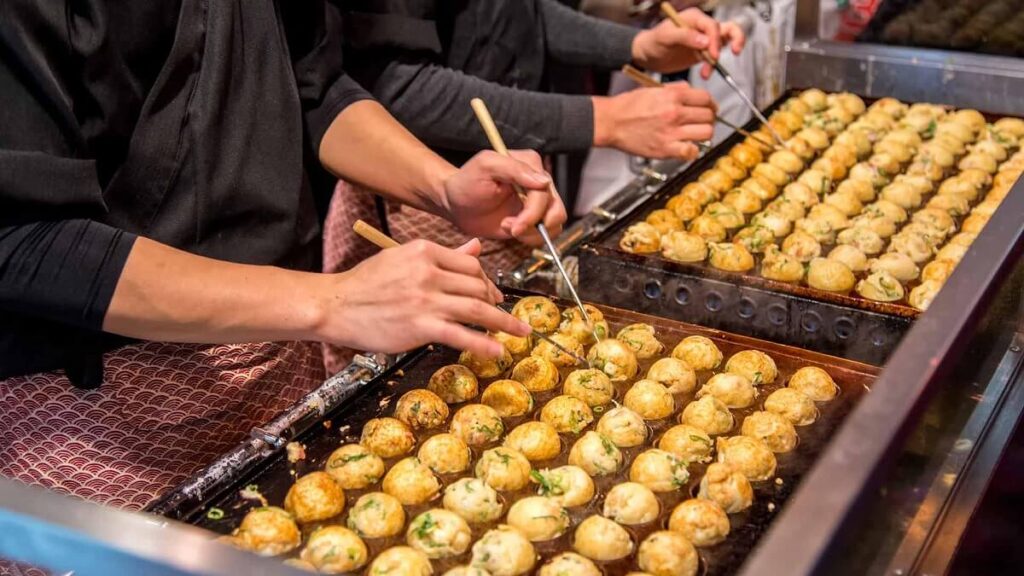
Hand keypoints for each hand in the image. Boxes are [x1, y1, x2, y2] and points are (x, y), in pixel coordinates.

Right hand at [320, 239, 530, 357]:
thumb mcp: (403, 258)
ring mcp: (425, 300)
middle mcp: (428, 272)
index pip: (470, 264)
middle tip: (503, 314)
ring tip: (519, 331)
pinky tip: (497, 350)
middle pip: (477, 285)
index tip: (491, 293)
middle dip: (495, 301)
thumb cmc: (366, 283)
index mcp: (424, 251)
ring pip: (476, 309)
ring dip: (503, 322)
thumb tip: (476, 248)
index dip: (486, 280)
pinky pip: (461, 335)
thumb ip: (443, 255)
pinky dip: (483, 344)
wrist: (335, 305)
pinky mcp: (420, 326)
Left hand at [441, 150, 566, 245]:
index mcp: (530, 164)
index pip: (545, 192)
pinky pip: (544, 234)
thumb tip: (543, 181)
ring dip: (531, 232)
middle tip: (512, 229)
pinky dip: (529, 238)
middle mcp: (538, 182)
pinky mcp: (532, 219)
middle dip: (533, 224)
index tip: (515, 225)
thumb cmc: (466, 182)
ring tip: (508, 227)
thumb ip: (514, 169)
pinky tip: (510, 230)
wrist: (455, 203)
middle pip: (555, 209)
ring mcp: (537, 202)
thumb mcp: (486, 167)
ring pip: (554, 224)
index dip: (533, 212)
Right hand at [593, 82, 714, 159]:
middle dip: (709, 118)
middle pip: (708, 115)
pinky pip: (691, 151)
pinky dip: (692, 150)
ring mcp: (671, 132)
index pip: (705, 98)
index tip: (709, 108)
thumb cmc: (627, 107)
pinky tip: (687, 147)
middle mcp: (674, 113)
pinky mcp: (665, 149)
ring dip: (704, 133)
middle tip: (704, 121)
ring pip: (706, 132)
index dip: (710, 103)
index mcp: (672, 96)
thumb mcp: (652, 89)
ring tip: (698, 133)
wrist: (611, 122)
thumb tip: (690, 90)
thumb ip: (674, 89)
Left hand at [632, 9, 745, 78]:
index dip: (715, 40)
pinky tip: (705, 73)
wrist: (648, 55)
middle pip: (727, 29)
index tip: (712, 56)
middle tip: (716, 60)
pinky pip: (716, 55)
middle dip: (725, 46)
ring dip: (718, 59)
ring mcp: (705, 38)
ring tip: (705, 73)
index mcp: (694, 17)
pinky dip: (713, 65)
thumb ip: (685, 36)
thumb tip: (705, 41)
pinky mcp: (704, 51)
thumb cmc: (653, 41)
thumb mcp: (665, 37)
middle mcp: (702, 25)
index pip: (712, 26)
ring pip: (725, 42)